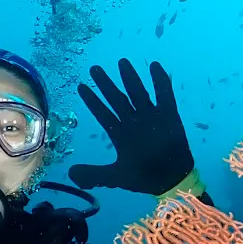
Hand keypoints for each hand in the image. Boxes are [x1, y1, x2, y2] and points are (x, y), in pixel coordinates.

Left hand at [69, 60, 197, 196]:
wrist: (171, 181)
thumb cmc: (144, 177)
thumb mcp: (115, 177)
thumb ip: (94, 174)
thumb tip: (71, 173)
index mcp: (120, 134)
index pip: (102, 113)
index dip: (92, 101)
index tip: (80, 86)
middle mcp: (133, 122)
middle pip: (117, 99)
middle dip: (106, 84)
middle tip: (94, 68)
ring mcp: (151, 117)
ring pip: (138, 93)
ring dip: (130, 78)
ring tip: (122, 62)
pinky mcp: (169, 116)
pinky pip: (165, 96)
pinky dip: (161, 82)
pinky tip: (154, 66)